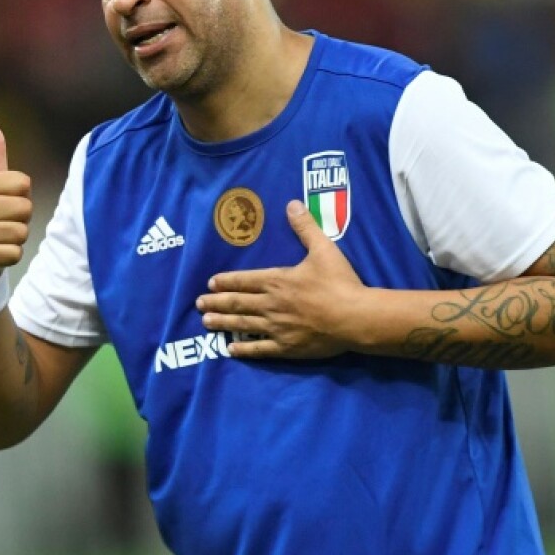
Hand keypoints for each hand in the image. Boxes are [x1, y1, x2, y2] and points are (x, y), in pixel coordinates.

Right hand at [0, 117, 32, 286]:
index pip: (24, 183)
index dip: (23, 194)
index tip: (7, 200)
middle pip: (25, 208)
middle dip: (23, 218)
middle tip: (6, 221)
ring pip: (22, 232)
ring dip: (18, 237)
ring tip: (1, 236)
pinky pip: (16, 253)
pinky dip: (12, 255)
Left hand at [196, 200, 366, 358]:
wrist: (355, 318)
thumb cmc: (340, 282)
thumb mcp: (324, 248)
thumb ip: (306, 227)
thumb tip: (292, 204)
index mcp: (277, 281)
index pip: (244, 280)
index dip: (227, 281)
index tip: (211, 283)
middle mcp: (271, 304)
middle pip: (237, 303)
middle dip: (216, 302)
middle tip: (198, 303)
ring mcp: (277, 328)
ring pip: (243, 325)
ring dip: (223, 323)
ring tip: (206, 322)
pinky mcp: (287, 347)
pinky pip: (260, 350)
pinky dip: (244, 349)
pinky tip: (230, 350)